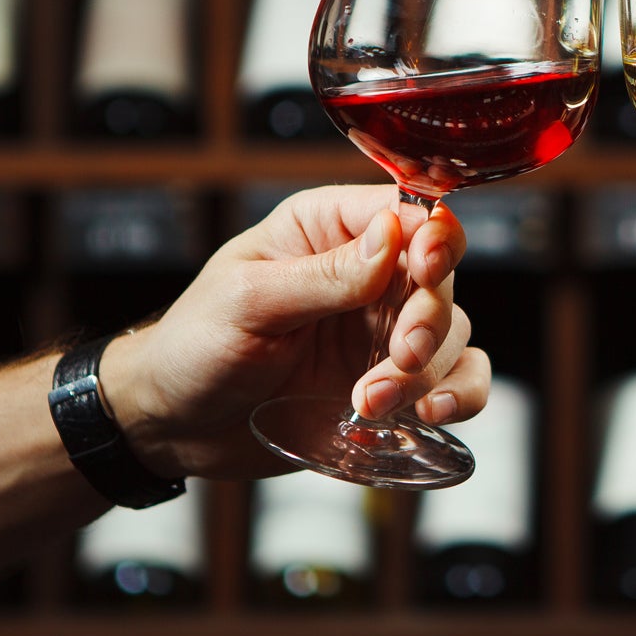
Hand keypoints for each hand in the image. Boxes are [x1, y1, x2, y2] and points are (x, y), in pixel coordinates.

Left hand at [103, 185, 490, 479]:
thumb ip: (322, 274)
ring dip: (428, 370)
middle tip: (399, 356)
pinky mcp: (393, 382)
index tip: (425, 269)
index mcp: (326, 229)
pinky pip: (457, 378)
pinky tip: (432, 412)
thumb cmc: (193, 346)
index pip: (405, 211)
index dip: (431, 236)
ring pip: (453, 332)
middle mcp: (366, 274)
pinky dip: (460, 394)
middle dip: (427, 319)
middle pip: (439, 276)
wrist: (174, 424)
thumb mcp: (248, 301)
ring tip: (371, 402)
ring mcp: (381, 331)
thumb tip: (392, 237)